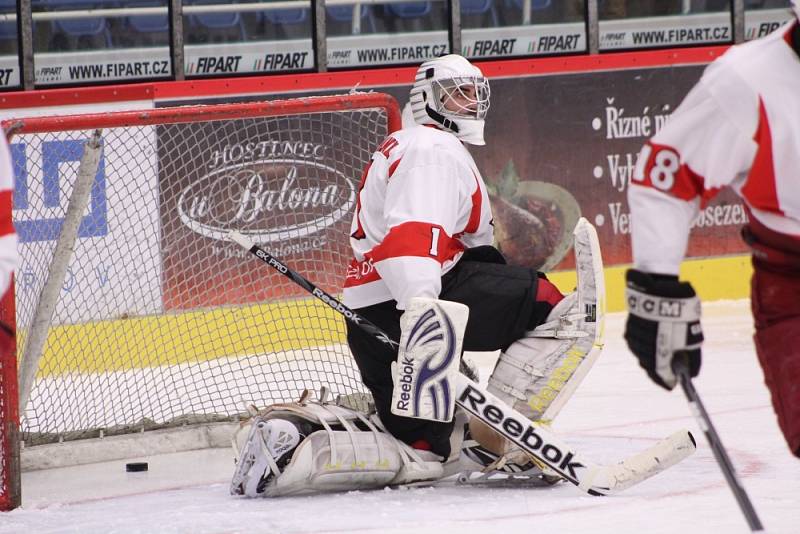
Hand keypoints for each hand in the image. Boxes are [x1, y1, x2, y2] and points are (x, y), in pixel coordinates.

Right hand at [624, 269, 702, 389]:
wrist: (660, 286)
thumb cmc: (680, 311)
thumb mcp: (692, 335)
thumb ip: (692, 357)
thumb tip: (692, 375)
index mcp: (658, 347)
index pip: (658, 371)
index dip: (664, 380)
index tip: (670, 386)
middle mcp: (643, 343)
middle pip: (647, 364)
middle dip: (657, 371)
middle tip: (665, 375)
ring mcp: (634, 334)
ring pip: (639, 353)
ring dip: (648, 358)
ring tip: (658, 360)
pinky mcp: (630, 325)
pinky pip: (634, 342)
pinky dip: (641, 347)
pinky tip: (647, 345)